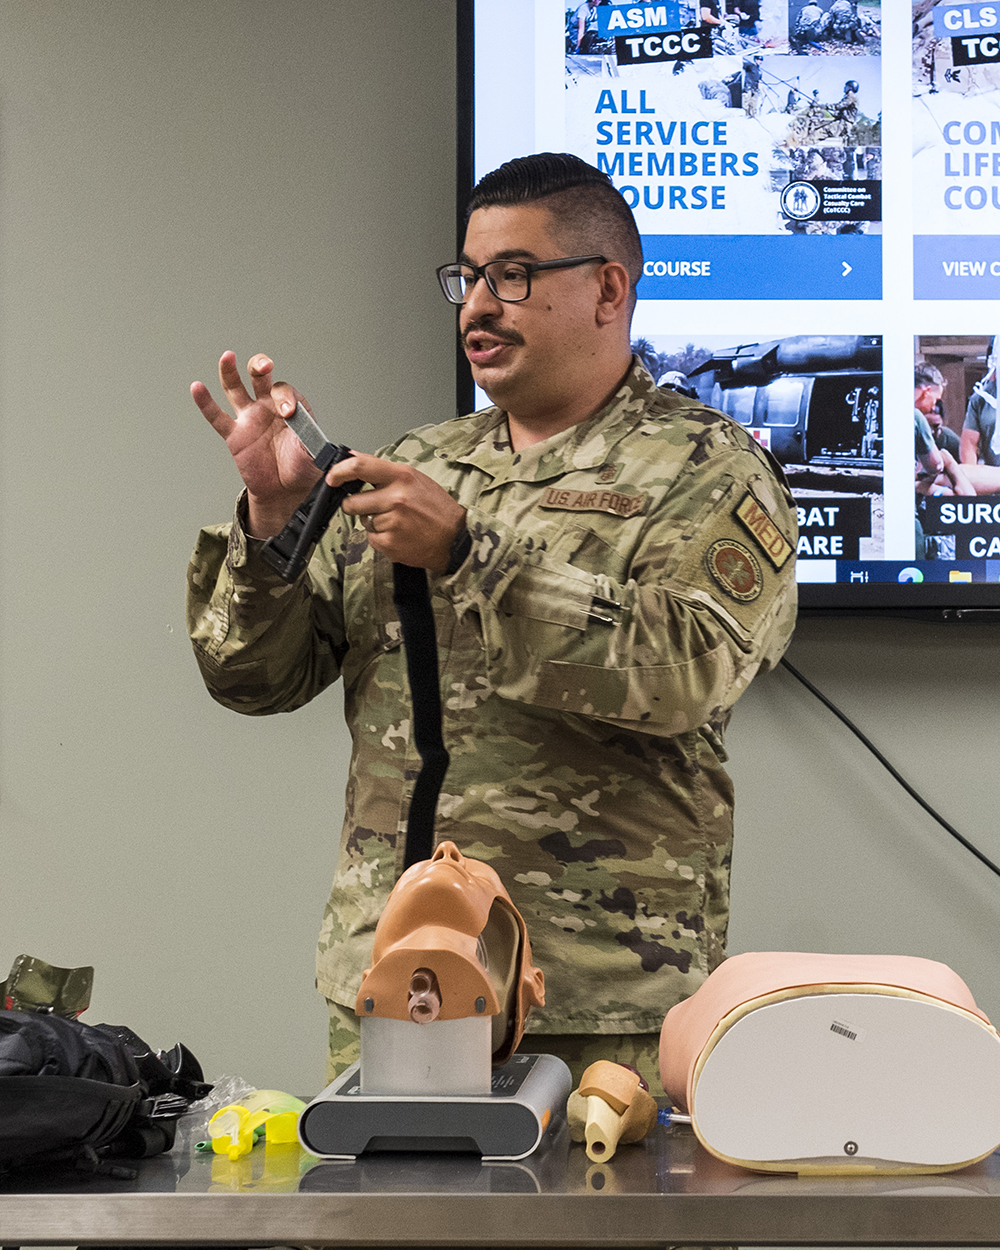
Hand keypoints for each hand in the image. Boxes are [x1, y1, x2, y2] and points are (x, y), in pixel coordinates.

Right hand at [191, 351, 320, 536]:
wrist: (286, 491)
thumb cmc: (302, 469)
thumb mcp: (314, 456)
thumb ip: (313, 445)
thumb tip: (320, 443)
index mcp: (292, 408)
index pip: (286, 392)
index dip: (287, 398)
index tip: (289, 414)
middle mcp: (269, 407)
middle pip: (261, 377)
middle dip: (261, 367)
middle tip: (264, 367)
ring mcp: (250, 418)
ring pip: (236, 388)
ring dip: (231, 371)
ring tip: (228, 357)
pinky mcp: (234, 434)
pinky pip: (217, 416)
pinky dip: (205, 402)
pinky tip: (197, 388)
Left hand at [327, 454, 466, 571]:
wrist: (454, 538)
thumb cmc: (436, 508)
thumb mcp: (414, 479)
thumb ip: (384, 472)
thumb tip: (354, 459)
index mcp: (401, 476)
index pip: (359, 467)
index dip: (339, 472)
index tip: (332, 478)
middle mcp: (395, 497)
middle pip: (352, 502)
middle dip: (355, 506)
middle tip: (372, 508)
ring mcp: (392, 521)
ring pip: (363, 522)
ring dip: (373, 523)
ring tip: (396, 522)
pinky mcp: (389, 542)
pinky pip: (371, 539)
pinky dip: (381, 539)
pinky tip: (399, 535)